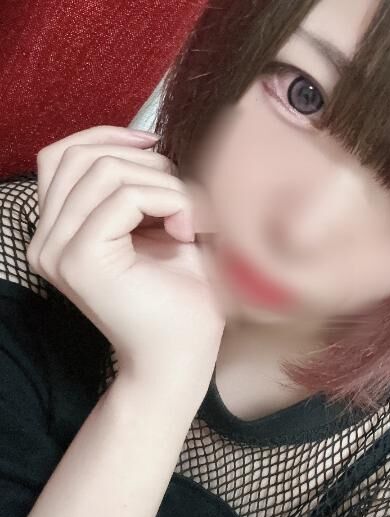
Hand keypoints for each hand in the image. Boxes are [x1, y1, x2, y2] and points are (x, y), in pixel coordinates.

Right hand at [26, 125, 224, 378]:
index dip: (111, 137)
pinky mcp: (80, 259)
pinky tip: (186, 231)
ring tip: (189, 221)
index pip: (63, 156)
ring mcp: (57, 249)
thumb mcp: (159, 228)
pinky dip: (167, 201)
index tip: (158, 147)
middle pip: (81, 155)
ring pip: (104, 170)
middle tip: (184, 202)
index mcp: (61, 230)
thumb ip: (142, 186)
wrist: (182, 354)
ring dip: (163, 184)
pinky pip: (123, 197)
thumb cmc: (180, 296)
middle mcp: (47, 239)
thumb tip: (149, 140)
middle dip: (146, 163)